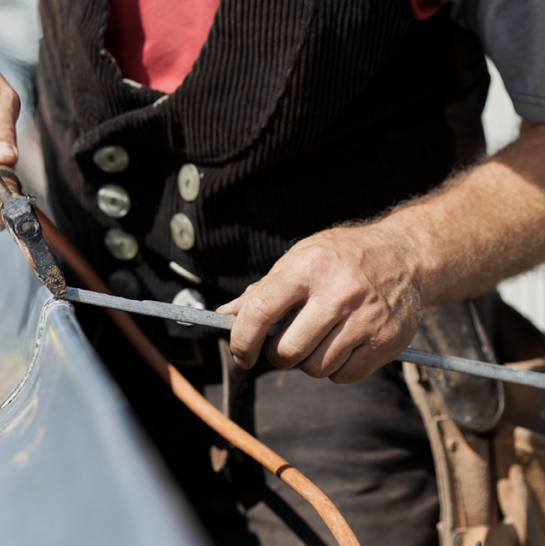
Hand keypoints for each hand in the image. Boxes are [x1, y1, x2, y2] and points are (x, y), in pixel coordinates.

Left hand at [217, 224, 425, 382]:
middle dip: (276, 355)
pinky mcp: (386, 341)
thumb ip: (263, 289)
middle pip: (287, 350)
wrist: (407, 256)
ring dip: (307, 362)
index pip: (261, 311)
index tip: (241, 354)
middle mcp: (338, 293)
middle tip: (283, 345)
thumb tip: (226, 314)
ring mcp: (365, 319)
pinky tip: (340, 345)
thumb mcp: (300, 258)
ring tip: (317, 339)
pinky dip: (335, 369)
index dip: (242, 340)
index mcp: (308, 268)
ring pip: (315, 368)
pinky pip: (343, 376)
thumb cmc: (342, 257)